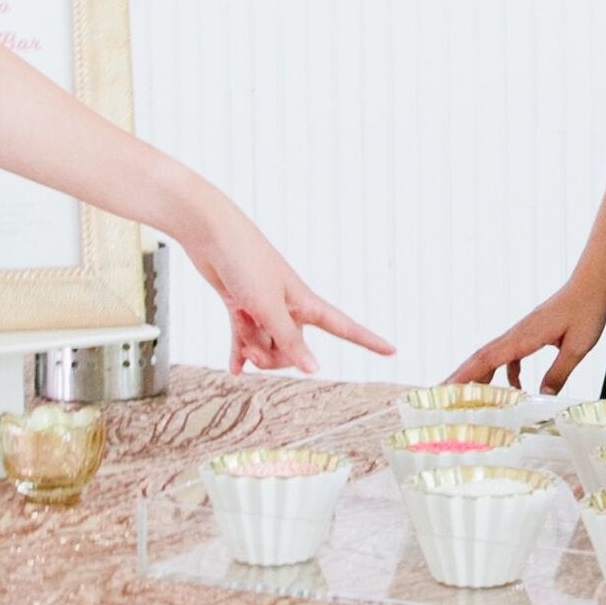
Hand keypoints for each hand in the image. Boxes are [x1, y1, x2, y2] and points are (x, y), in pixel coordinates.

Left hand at [179, 204, 392, 374]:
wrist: (212, 235)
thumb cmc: (245, 263)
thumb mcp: (268, 307)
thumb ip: (289, 341)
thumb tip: (314, 369)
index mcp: (306, 303)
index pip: (345, 327)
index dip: (369, 340)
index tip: (393, 351)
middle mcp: (290, 308)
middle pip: (294, 350)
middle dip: (273, 356)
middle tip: (254, 347)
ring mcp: (266, 308)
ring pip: (266, 347)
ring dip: (251, 348)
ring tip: (240, 337)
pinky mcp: (242, 307)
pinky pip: (244, 339)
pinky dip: (239, 352)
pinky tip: (235, 369)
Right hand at [451, 279, 605, 394]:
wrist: (590, 286)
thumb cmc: (586, 311)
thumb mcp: (577, 347)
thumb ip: (559, 373)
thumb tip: (544, 396)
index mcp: (523, 337)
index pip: (487, 359)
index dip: (465, 375)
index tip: (446, 388)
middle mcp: (516, 334)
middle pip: (481, 358)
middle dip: (460, 377)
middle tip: (440, 395)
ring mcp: (521, 333)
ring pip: (493, 356)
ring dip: (480, 375)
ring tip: (468, 396)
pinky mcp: (530, 333)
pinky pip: (510, 355)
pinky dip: (507, 372)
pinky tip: (515, 387)